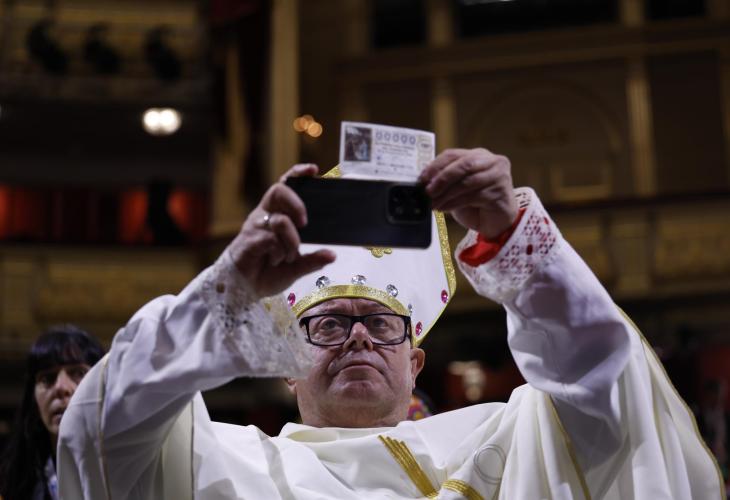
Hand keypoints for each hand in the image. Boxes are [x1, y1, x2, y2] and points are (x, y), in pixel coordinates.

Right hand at [228, 164, 335, 296]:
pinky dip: (279, 252)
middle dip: (297, 204)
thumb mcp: (296, 267)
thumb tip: (332, 255)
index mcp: (276, 215)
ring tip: (289, 257)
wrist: (245, 289)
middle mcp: (264, 215)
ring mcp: (255, 226)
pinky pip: (270, 239)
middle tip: (305, 223)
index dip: (297, 174)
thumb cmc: (268, 272)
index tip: (313, 170)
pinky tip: (276, 261)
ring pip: (280, 221)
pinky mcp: (248, 239)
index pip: (285, 186)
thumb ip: (313, 260)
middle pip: (279, 191)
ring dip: (291, 241)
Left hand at [419, 148, 518, 238]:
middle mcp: (491, 161)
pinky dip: (454, 203)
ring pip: (467, 182)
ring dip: (446, 194)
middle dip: (442, 178)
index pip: (453, 154)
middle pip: (462, 165)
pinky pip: (472, 196)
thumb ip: (446, 181)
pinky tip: (444, 208)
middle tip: (428, 191)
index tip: (422, 178)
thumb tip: (423, 181)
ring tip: (433, 203)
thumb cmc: (476, 204)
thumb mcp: (457, 188)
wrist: (497, 222)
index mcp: (478, 155)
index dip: (436, 166)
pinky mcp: (500, 191)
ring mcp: (498, 175)